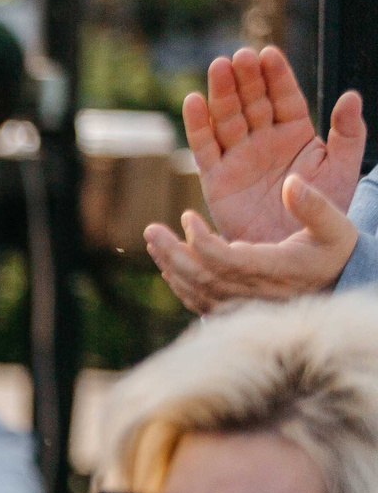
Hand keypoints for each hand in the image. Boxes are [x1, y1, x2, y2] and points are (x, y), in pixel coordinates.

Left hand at [144, 173, 359, 313]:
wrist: (341, 285)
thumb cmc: (335, 252)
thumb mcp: (335, 227)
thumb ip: (314, 206)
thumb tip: (290, 182)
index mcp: (275, 269)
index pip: (225, 260)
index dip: (200, 241)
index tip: (186, 216)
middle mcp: (255, 292)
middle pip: (201, 276)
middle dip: (172, 252)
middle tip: (151, 230)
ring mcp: (245, 304)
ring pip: (197, 290)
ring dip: (171, 265)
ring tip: (154, 241)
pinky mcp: (239, 309)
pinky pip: (201, 303)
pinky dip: (181, 285)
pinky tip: (168, 265)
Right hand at [180, 46, 365, 244]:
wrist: (295, 249)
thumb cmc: (323, 210)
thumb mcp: (342, 170)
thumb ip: (349, 134)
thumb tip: (351, 96)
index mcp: (296, 133)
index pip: (285, 97)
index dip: (277, 76)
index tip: (269, 54)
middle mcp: (264, 140)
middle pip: (252, 101)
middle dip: (245, 78)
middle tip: (240, 56)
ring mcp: (238, 157)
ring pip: (227, 118)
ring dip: (220, 93)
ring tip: (218, 67)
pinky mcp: (216, 178)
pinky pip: (204, 148)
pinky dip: (197, 125)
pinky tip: (193, 101)